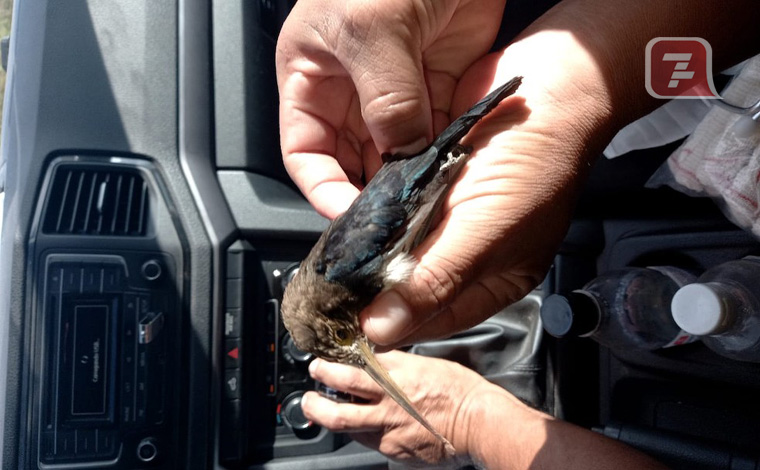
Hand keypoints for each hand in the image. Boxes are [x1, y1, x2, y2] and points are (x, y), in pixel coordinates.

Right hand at [277, 0, 507, 218]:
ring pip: (397, 151)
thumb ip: (385, 99)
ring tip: (425, 201)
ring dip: (411, 177)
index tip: (350, 217)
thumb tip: (401, 155)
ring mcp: (396, 89)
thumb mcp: (371, 28)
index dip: (323, 188)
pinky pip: (436, 132)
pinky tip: (450, 173)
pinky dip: (443, 155)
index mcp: (311, 75)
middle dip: (371, 189)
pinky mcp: (437, 84)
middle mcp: (351, 89)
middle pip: (354, 159)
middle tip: (395, 218)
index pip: (306, 150)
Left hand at [278, 0, 620, 346]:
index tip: (342, 322)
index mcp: (491, 281)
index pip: (431, 320)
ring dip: (366, 252)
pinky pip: (394, 212)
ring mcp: (448, 219)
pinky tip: (347, 218)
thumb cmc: (532, 162)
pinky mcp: (431, 187)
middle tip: (328, 290)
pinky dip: (372, 216)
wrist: (548, 82)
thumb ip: (432, 281)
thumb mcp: (484, 231)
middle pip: (409, 286)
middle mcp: (467, 254)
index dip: (389, 324)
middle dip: (372, 289)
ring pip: (396, 249)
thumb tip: (380, 331)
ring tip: (331, 259)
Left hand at [302, 351, 670, 469]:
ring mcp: (388, 429)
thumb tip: (382, 358)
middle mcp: (385, 402)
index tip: (320, 360)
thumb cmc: (462, 389)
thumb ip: (399, 362)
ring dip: (327, 415)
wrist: (481, 423)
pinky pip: (368, 442)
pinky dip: (357, 433)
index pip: (350, 368)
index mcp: (394, 374)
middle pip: (337, 401)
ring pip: (345, 424)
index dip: (330, 364)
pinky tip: (356, 428)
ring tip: (316, 408)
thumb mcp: (428, 361)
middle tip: (310, 388)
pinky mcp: (395, 450)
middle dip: (317, 394)